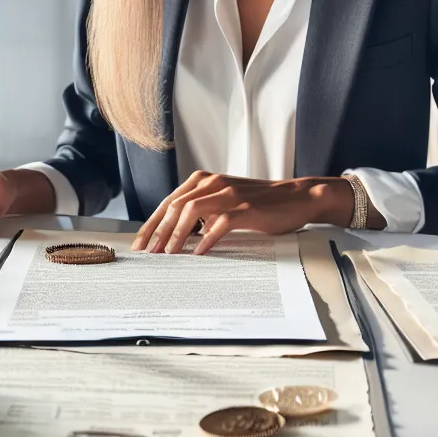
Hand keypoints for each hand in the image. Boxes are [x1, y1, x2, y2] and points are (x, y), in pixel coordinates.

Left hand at [131, 171, 353, 254]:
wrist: (297, 197)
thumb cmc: (260, 203)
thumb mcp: (225, 201)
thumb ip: (203, 211)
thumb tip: (178, 235)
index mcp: (204, 181)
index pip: (168, 202)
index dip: (152, 224)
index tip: (140, 244)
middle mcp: (213, 183)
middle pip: (175, 207)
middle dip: (158, 232)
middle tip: (148, 254)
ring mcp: (229, 194)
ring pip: (191, 212)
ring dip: (176, 235)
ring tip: (169, 255)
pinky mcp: (245, 208)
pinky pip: (219, 224)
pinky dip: (205, 240)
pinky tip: (198, 254)